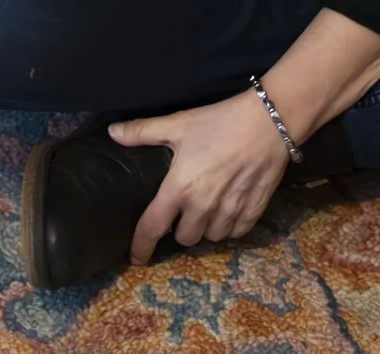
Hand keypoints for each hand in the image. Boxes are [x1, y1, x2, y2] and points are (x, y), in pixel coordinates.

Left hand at [108, 91, 290, 263]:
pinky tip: (228, 210)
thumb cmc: (218, 122)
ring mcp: (229, 212)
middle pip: (185, 239)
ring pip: (211, 238)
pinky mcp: (253, 212)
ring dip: (206, 229)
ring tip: (206, 210)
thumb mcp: (179, 123)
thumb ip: (143, 131)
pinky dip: (230, 227)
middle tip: (183, 211)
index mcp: (179, 189)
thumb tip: (113, 133)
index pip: (153, 227)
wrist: (267, 121)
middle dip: (180, 229)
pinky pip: (236, 233)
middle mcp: (202, 207)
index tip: (136, 259)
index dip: (141, 246)